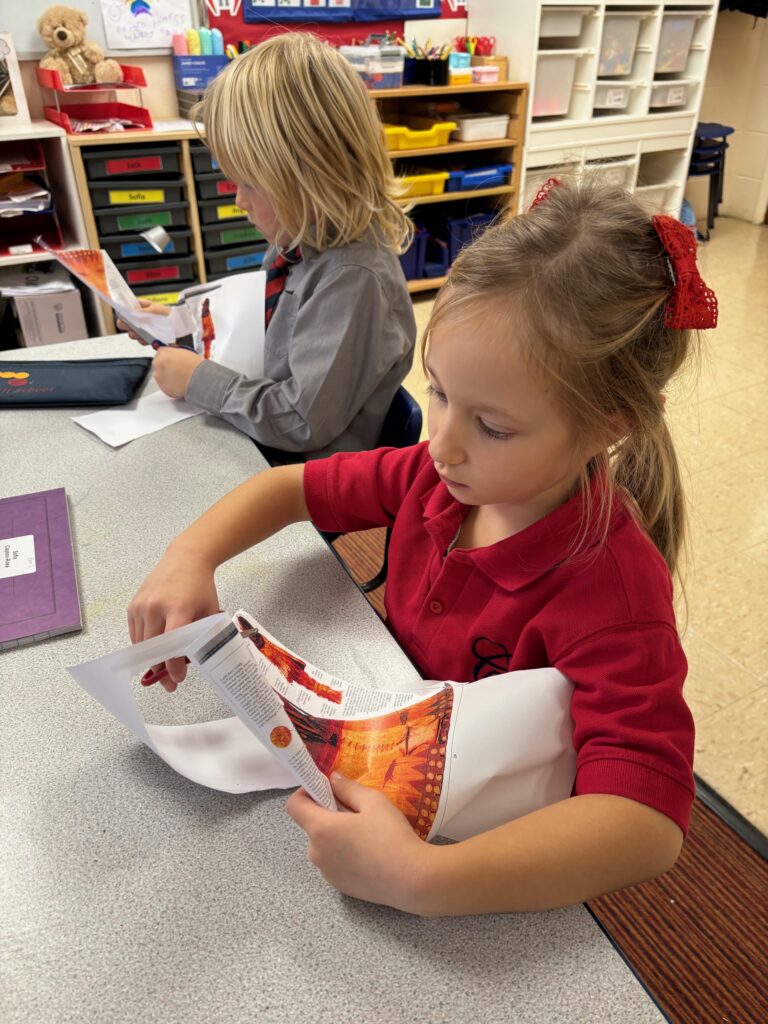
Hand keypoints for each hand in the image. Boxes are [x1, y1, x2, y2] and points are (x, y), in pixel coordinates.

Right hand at [116, 299, 170, 344]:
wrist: (179, 326)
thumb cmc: (169, 314)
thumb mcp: (155, 309)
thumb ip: (141, 311)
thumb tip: (131, 313)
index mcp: (140, 307)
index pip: (125, 308)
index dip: (122, 311)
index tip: (123, 315)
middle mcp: (140, 318)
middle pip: (125, 322)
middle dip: (126, 325)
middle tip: (130, 325)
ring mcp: (143, 328)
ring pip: (131, 332)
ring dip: (134, 333)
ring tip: (140, 332)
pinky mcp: (147, 337)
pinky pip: (140, 340)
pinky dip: (142, 340)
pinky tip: (147, 338)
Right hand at [127, 547, 219, 690]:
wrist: (185, 559)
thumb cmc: (200, 586)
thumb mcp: (210, 610)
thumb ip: (203, 634)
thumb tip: (194, 662)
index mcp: (178, 608)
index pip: (172, 644)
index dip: (173, 666)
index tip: (178, 679)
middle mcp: (155, 607)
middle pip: (153, 648)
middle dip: (160, 669)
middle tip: (169, 685)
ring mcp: (141, 606)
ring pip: (141, 644)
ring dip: (150, 659)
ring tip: (162, 670)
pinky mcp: (132, 606)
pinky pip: (135, 634)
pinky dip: (143, 645)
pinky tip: (154, 651)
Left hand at [152, 346, 203, 398]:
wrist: (199, 379)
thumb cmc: (196, 366)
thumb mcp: (185, 352)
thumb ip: (176, 354)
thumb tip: (175, 356)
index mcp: (164, 352)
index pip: (160, 352)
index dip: (167, 357)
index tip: (170, 360)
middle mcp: (158, 363)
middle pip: (158, 364)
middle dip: (165, 367)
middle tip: (176, 370)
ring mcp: (159, 376)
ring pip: (160, 376)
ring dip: (166, 377)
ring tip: (179, 378)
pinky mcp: (162, 388)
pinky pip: (164, 386)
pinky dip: (170, 386)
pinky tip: (179, 384)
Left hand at [286, 773, 430, 913]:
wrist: (411, 880)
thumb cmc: (391, 836)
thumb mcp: (373, 801)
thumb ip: (348, 788)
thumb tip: (333, 779)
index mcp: (320, 829)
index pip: (294, 806)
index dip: (305, 792)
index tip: (325, 789)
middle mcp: (316, 853)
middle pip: (312, 826)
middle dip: (328, 815)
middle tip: (356, 811)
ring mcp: (327, 873)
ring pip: (324, 845)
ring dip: (337, 836)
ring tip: (367, 835)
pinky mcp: (339, 887)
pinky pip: (334, 863)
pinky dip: (344, 855)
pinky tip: (370, 855)